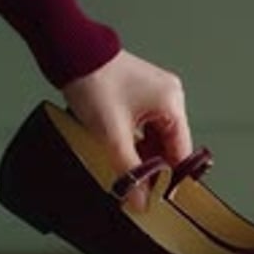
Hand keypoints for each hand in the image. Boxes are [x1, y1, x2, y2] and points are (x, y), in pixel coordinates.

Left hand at [61, 49, 193, 211]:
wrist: (71, 52)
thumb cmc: (94, 82)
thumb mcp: (112, 135)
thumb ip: (129, 171)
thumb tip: (141, 201)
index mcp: (172, 104)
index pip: (182, 152)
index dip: (171, 178)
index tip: (158, 198)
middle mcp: (170, 97)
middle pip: (170, 146)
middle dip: (154, 167)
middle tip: (137, 188)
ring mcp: (156, 94)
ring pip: (156, 137)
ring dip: (143, 155)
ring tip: (126, 169)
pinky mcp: (140, 94)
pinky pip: (146, 126)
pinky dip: (136, 141)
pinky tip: (121, 150)